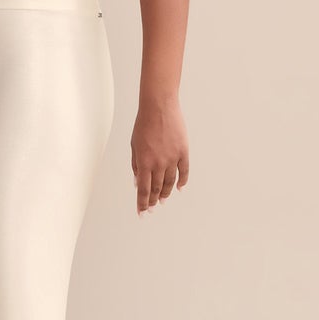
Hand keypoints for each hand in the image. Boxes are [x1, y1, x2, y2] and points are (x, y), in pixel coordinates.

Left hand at [131, 96, 188, 214]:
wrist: (159, 107)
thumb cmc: (143, 124)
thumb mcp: (134, 146)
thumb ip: (136, 165)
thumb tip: (138, 181)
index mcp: (144, 162)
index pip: (143, 190)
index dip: (142, 203)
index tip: (142, 212)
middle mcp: (159, 163)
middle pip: (156, 188)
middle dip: (153, 200)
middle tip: (152, 207)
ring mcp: (172, 158)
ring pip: (170, 182)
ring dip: (166, 193)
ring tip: (163, 199)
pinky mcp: (183, 151)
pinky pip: (184, 171)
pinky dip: (182, 181)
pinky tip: (179, 188)